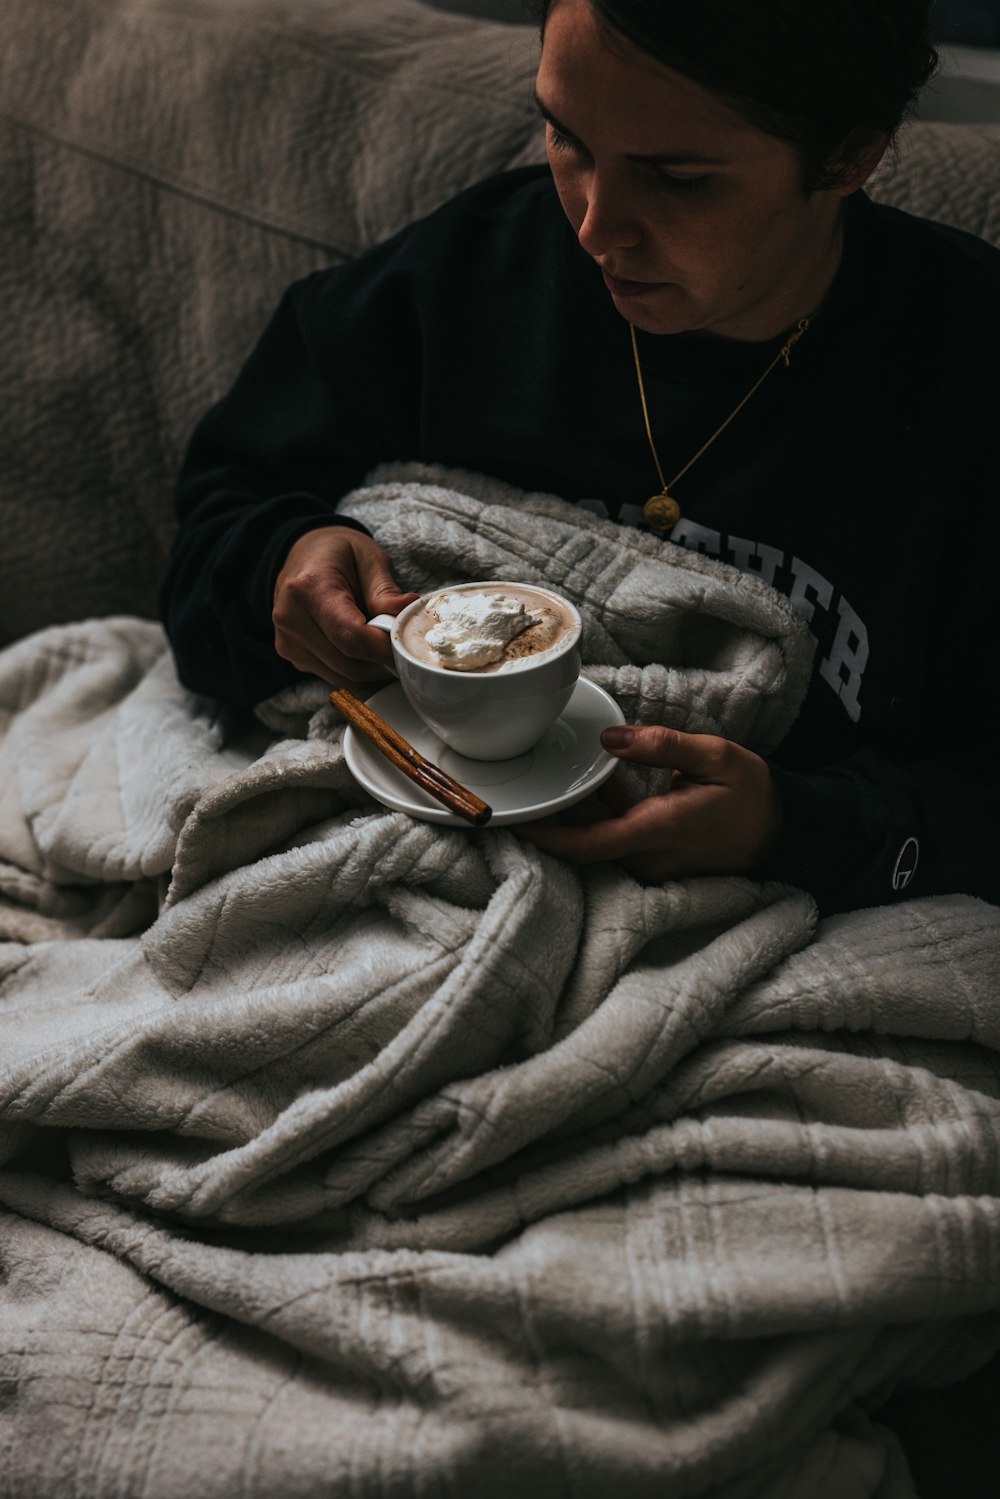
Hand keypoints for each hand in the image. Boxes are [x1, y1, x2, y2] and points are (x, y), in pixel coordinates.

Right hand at [272, 527, 418, 686]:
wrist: (303, 555)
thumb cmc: (338, 553)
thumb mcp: (369, 558)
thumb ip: (386, 591)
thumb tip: (407, 613)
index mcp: (310, 587)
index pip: (351, 638)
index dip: (385, 649)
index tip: (408, 646)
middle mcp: (291, 618)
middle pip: (349, 664)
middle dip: (383, 661)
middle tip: (402, 645)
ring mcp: (288, 641)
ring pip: (345, 677)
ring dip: (373, 670)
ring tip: (382, 643)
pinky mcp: (292, 655)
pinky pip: (335, 677)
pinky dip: (358, 670)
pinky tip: (365, 649)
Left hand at [518, 726, 781, 880]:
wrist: (784, 831)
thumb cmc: (752, 792)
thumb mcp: (716, 756)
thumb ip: (662, 746)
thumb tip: (610, 739)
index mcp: (658, 830)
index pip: (587, 844)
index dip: (547, 835)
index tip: (517, 818)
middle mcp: (649, 856)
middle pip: (584, 842)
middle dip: (554, 817)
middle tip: (528, 782)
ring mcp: (653, 864)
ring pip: (599, 841)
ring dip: (577, 814)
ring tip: (553, 778)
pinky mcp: (657, 861)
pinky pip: (616, 841)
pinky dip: (599, 816)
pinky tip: (592, 786)